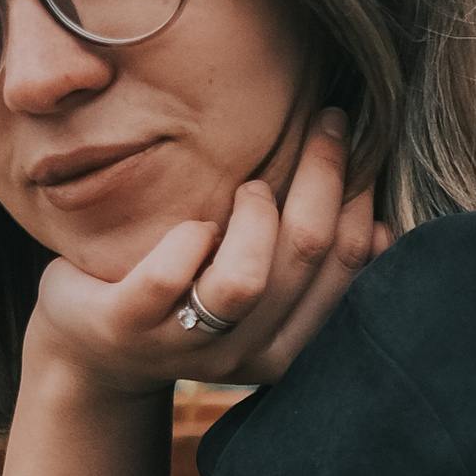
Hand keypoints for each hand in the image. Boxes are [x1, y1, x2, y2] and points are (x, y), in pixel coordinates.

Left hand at [26, 107, 389, 403]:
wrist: (93, 353)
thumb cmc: (188, 300)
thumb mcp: (257, 291)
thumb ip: (307, 264)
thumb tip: (382, 221)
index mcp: (290, 346)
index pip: (349, 265)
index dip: (361, 196)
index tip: (359, 144)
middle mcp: (246, 355)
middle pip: (305, 254)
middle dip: (322, 173)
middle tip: (325, 120)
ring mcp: (185, 345)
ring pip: (245, 278)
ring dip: (255, 214)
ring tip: (247, 186)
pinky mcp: (128, 327)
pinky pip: (170, 275)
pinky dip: (188, 236)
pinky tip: (192, 223)